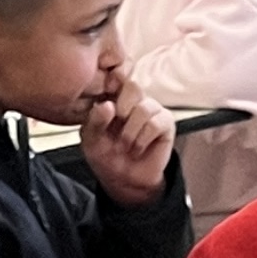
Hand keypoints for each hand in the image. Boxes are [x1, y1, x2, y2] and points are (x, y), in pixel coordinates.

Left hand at [77, 59, 175, 208]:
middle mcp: (134, 100)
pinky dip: (142, 139)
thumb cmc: (106, 155)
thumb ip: (95, 121)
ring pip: (144, 108)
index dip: (113, 81)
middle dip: (122, 108)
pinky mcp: (165, 123)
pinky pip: (155, 123)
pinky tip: (137, 148)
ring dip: (130, 131)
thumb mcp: (91, 140)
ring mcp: (151, 109)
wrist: (123, 179)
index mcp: (113, 98)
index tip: (107, 95)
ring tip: (125, 145)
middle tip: (116, 125)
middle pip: (133, 87)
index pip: (116, 77)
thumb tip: (107, 105)